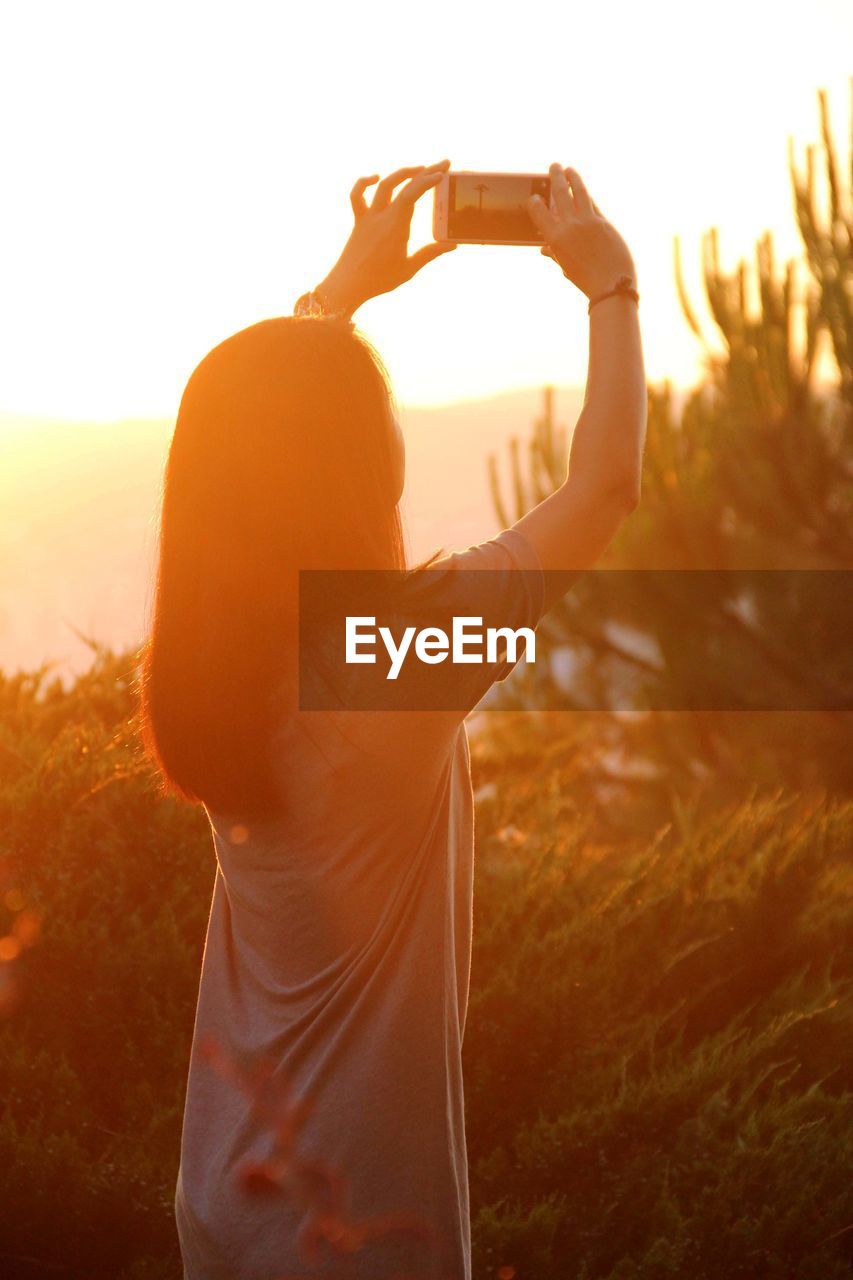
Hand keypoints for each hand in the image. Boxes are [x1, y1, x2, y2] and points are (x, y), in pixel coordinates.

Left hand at [316, 161, 456, 316]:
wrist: (347, 285)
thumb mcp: (409, 269)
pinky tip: (375, 177)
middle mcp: (381, 217)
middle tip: (442, 165)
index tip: (442, 174)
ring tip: (419, 170)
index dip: (428, 181)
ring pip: (383, 185)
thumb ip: (430, 254)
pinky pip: (357, 196)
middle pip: (402, 185)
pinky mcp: (358, 221)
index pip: (412, 194)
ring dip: (402, 174)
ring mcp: (368, 217)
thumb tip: (452, 244)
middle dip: (424, 172)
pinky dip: (364, 182)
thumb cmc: (379, 280)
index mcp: (395, 227)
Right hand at [527, 164, 635, 300]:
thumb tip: (543, 248)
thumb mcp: (566, 267)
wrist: (610, 286)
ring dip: (573, 178)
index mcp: (556, 238)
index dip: (535, 202)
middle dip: (556, 176)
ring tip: (570, 169)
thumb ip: (554, 253)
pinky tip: (584, 191)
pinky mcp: (604, 221)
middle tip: (554, 166)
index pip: (539, 212)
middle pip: (560, 193)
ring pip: (579, 191)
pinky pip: (593, 204)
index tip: (534, 197)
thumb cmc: (586, 280)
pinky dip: (587, 197)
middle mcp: (571, 225)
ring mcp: (589, 221)